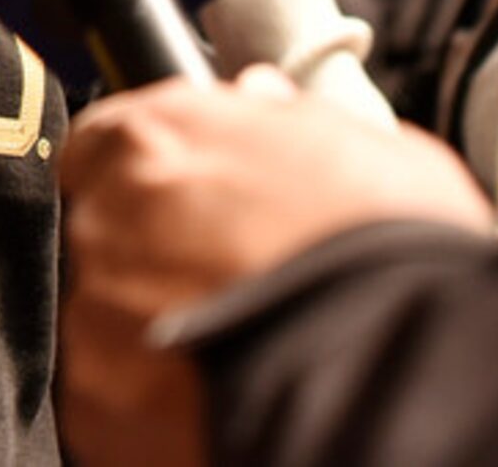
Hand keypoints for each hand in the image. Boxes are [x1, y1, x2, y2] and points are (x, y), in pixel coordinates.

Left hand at [56, 68, 493, 464]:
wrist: (401, 363)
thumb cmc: (392, 247)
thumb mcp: (356, 144)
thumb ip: (284, 119)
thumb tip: (258, 98)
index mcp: (155, 137)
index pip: (104, 144)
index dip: (145, 172)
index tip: (182, 198)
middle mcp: (108, 216)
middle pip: (104, 230)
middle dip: (152, 252)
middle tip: (223, 278)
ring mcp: (96, 311)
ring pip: (104, 313)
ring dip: (149, 324)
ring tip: (226, 343)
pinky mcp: (98, 400)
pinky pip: (110, 390)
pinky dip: (147, 396)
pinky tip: (211, 393)